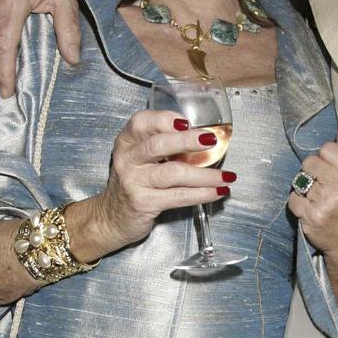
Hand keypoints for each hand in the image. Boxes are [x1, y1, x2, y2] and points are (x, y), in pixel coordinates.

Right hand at [69, 110, 234, 258]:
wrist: (111, 218)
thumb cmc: (132, 183)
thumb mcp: (138, 158)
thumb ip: (161, 145)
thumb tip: (202, 138)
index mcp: (126, 142)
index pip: (141, 122)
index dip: (165, 119)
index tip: (187, 121)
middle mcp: (127, 159)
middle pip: (158, 145)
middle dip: (187, 141)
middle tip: (211, 141)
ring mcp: (134, 182)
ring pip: (173, 173)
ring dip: (205, 174)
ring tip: (226, 176)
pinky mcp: (144, 203)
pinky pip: (178, 196)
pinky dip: (201, 193)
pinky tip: (217, 192)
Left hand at [286, 120, 337, 313]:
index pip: (327, 148)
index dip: (325, 161)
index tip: (331, 175)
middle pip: (310, 162)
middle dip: (312, 175)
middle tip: (322, 190)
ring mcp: (328, 202)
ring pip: (299, 180)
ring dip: (304, 191)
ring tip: (317, 201)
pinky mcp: (313, 217)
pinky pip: (293, 200)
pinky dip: (297, 206)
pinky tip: (310, 213)